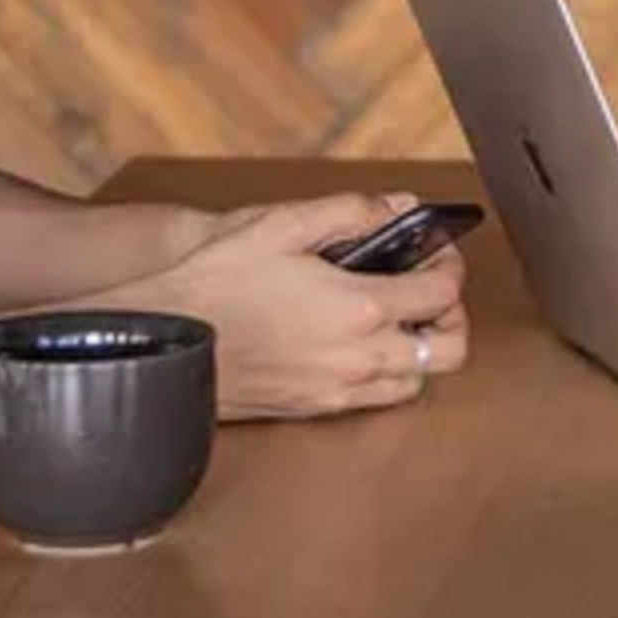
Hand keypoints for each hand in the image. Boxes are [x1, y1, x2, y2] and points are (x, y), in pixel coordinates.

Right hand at [120, 194, 472, 419]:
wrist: (164, 338)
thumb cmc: (214, 282)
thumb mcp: (282, 224)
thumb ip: (350, 211)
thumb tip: (396, 208)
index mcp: (358, 307)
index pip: (443, 295)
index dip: (451, 268)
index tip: (439, 254)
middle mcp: (358, 357)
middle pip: (449, 351)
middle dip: (453, 318)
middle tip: (431, 293)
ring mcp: (338, 390)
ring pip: (417, 382)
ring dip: (420, 350)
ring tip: (398, 318)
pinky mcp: (315, 409)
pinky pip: (376, 400)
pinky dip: (387, 374)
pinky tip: (361, 345)